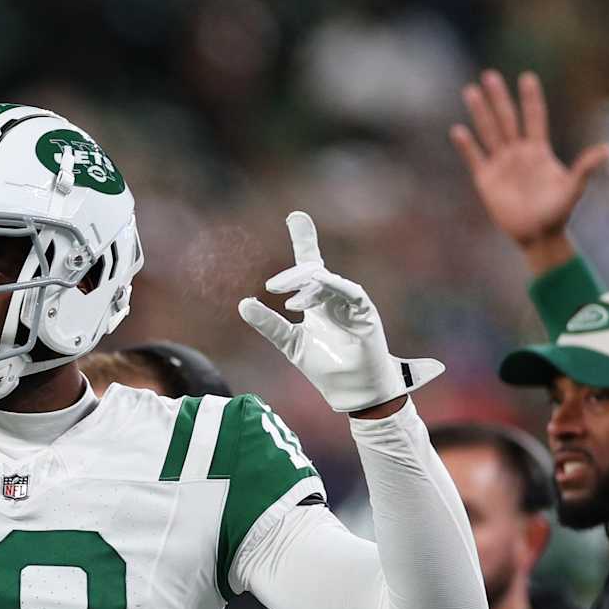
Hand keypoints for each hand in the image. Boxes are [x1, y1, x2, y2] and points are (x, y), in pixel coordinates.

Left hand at [240, 212, 442, 414]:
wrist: (352, 391)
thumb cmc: (325, 366)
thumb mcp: (290, 343)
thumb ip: (269, 324)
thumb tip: (242, 303)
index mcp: (318, 301)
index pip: (310, 265)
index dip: (304, 240)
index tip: (295, 217)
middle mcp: (335, 297)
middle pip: (316, 270)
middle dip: (295, 272)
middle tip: (271, 286)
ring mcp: (351, 303)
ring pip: (329, 282)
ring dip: (307, 286)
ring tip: (286, 300)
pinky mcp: (365, 313)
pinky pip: (351, 293)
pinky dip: (334, 288)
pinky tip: (315, 291)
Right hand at [449, 69, 608, 272]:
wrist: (538, 236)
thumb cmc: (558, 213)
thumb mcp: (574, 189)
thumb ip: (586, 168)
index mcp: (539, 151)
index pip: (534, 118)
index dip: (531, 99)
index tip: (527, 77)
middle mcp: (518, 153)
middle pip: (507, 119)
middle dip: (498, 97)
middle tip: (490, 75)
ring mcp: (501, 165)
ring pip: (489, 132)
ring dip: (480, 113)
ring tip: (470, 91)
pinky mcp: (486, 180)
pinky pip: (475, 158)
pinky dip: (467, 146)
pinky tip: (458, 130)